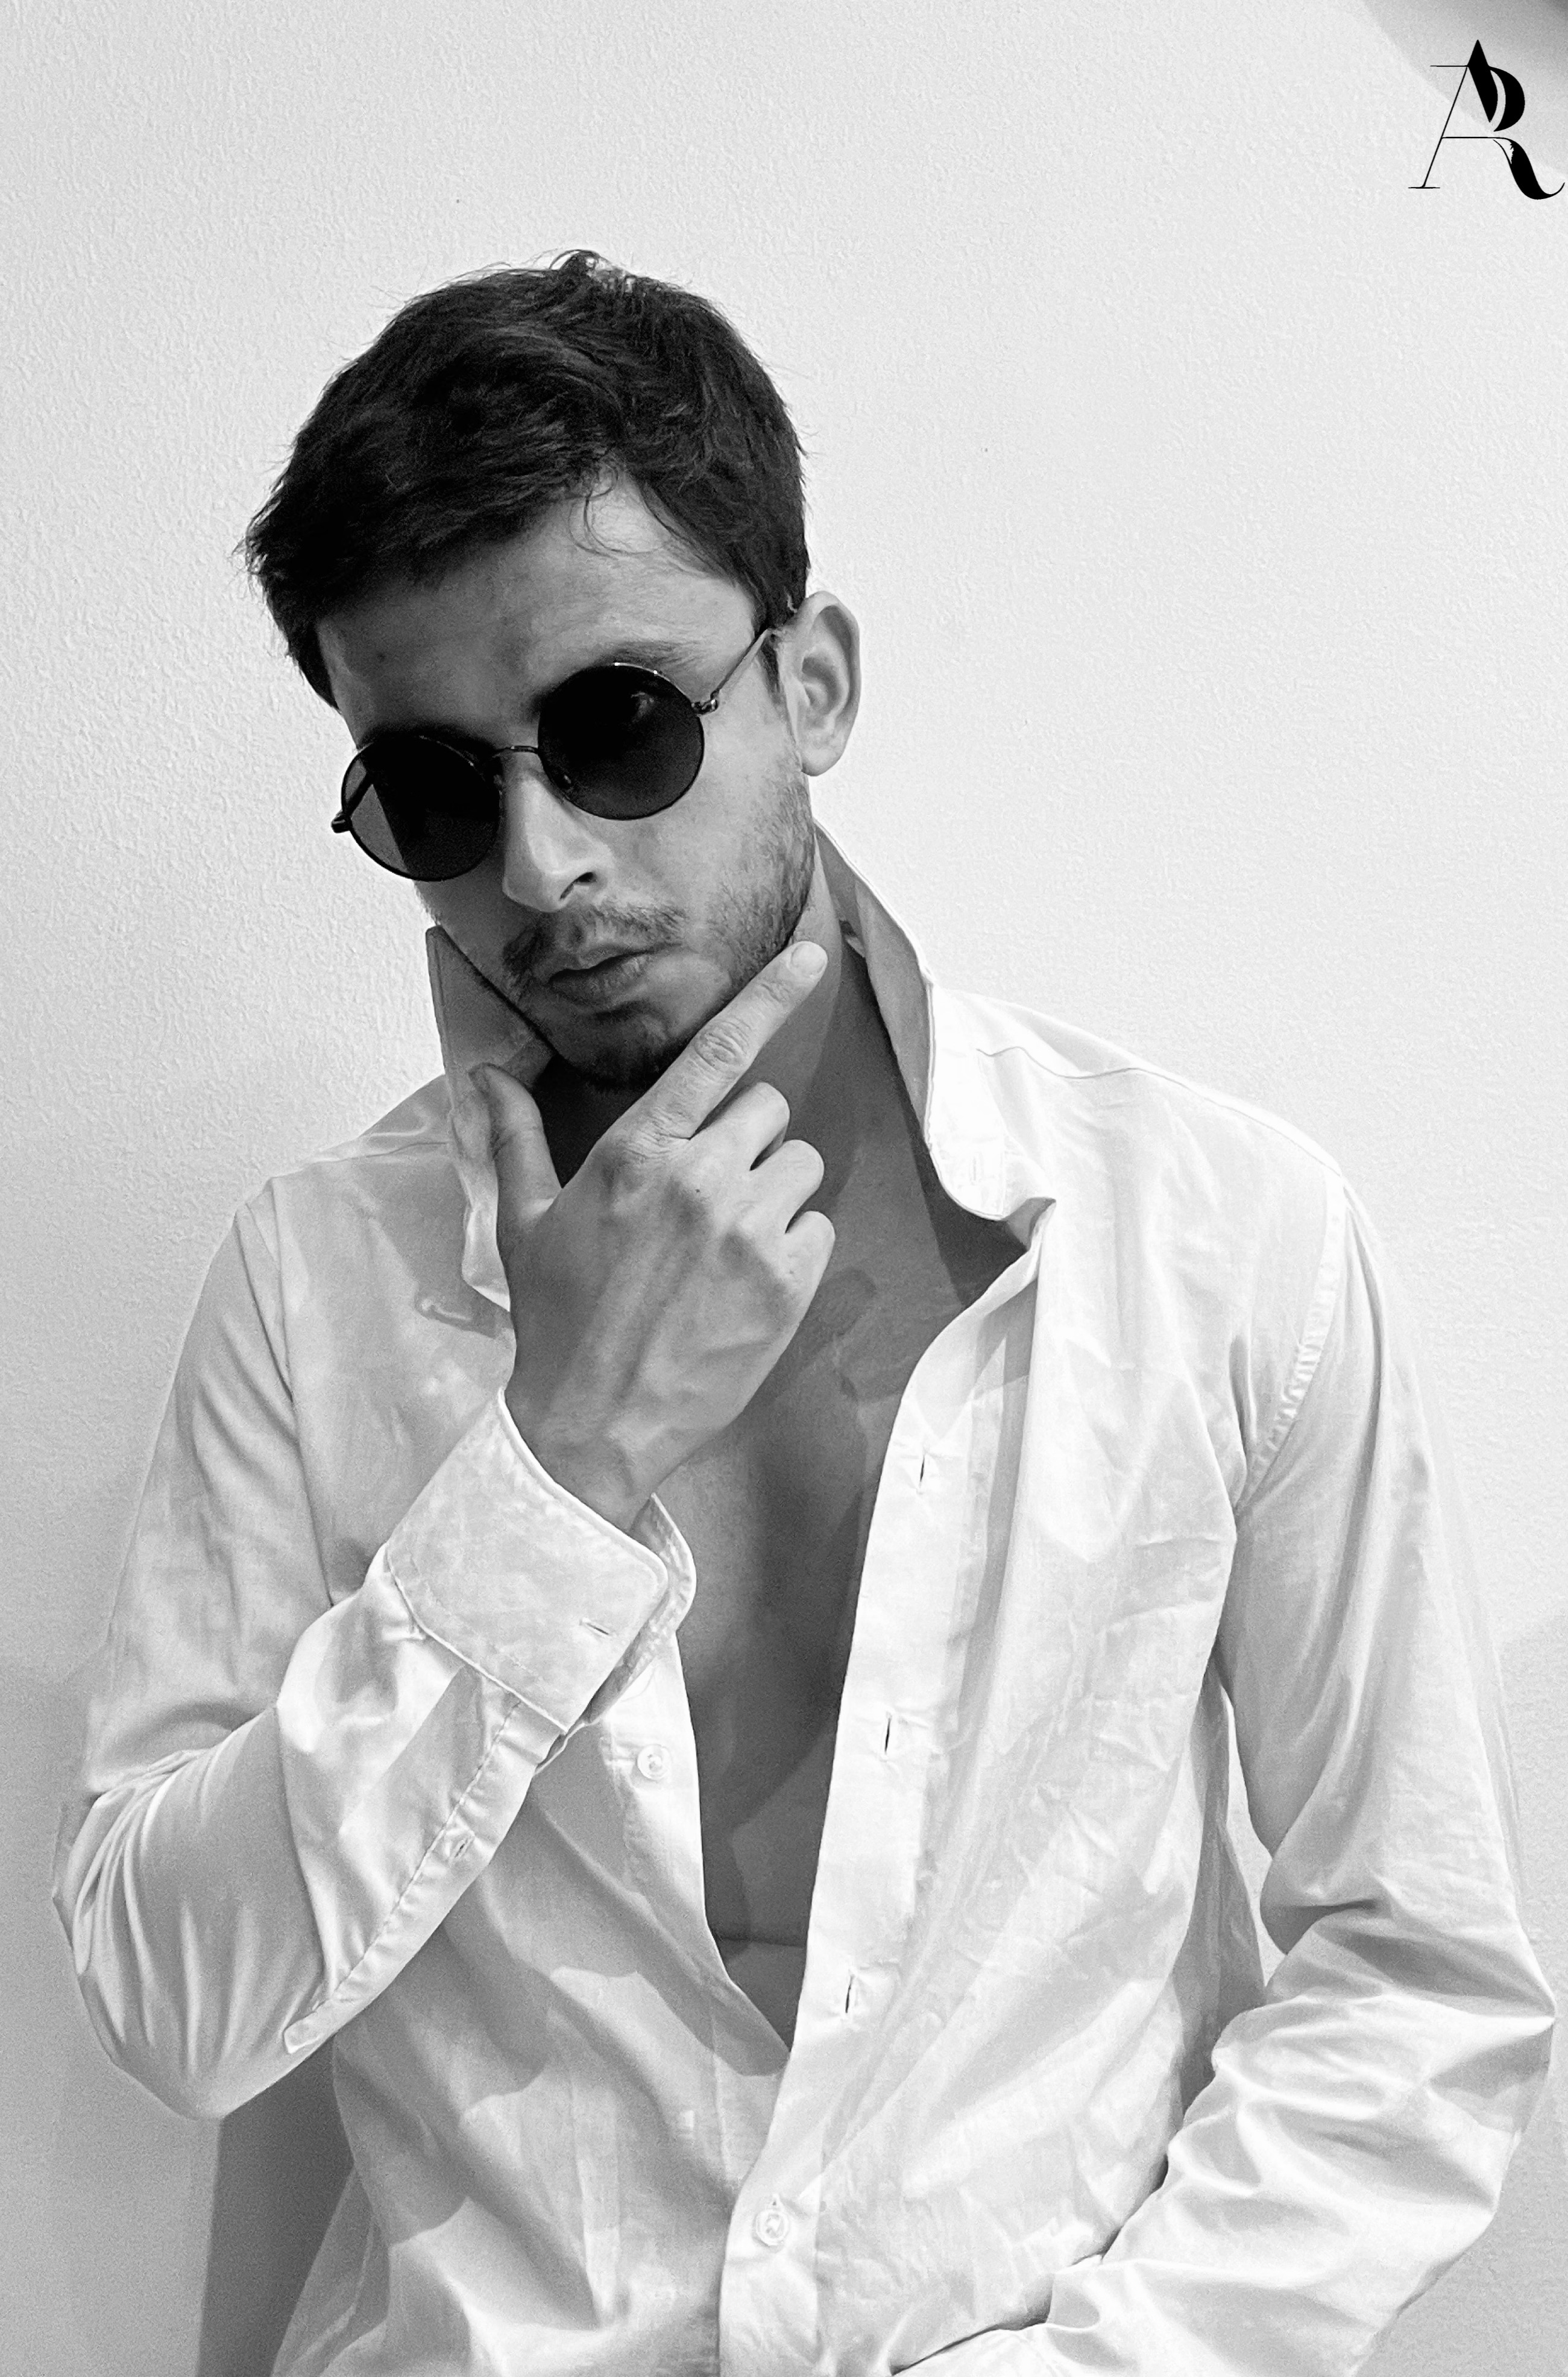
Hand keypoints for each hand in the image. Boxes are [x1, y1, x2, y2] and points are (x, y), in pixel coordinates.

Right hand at [476, 942, 835, 1529]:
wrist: (593, 1425)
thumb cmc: (558, 1322)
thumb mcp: (526, 1224)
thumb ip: (516, 1139)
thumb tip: (487, 1075)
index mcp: (636, 1152)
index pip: (717, 1053)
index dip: (769, 997)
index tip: (810, 959)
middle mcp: (699, 1178)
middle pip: (768, 1110)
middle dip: (745, 1144)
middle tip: (703, 1203)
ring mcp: (749, 1229)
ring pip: (799, 1166)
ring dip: (773, 1195)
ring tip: (722, 1248)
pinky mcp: (788, 1281)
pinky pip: (819, 1228)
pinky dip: (793, 1250)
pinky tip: (746, 1285)